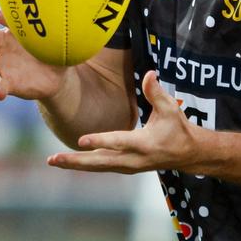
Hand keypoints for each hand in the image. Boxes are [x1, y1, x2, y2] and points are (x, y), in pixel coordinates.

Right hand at [0, 7, 69, 100]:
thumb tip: (85, 16)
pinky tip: (0, 92)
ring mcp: (2, 65)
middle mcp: (4, 45)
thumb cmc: (54, 51)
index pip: (1, 16)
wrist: (55, 76)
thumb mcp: (61, 38)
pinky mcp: (7, 83)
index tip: (1, 15)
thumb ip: (66, 29)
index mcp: (15, 30)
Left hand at [47, 70, 200, 172]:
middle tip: (53, 159)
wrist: (188, 154)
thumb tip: (149, 73)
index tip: (80, 140)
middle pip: (100, 162)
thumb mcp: (171, 109)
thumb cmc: (178, 128)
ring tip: (52, 161)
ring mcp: (128, 167)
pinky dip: (84, 165)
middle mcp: (133, 159)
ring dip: (75, 164)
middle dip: (76, 160)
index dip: (100, 140)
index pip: (119, 142)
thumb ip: (156, 92)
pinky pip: (101, 168)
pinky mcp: (125, 168)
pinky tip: (67, 162)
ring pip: (97, 167)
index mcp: (144, 144)